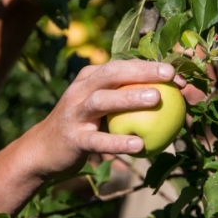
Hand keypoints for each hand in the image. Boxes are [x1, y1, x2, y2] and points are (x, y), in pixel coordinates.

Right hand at [17, 60, 185, 179]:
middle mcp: (79, 91)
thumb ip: (122, 97)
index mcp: (88, 78)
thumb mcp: (98, 106)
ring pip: (102, 101)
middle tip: (169, 75)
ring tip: (156, 99)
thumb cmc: (82, 126)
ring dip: (129, 98)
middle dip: (141, 71)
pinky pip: (98, 140)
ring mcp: (74, 113)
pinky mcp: (73, 138)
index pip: (121, 66)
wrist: (43, 151)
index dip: (148, 66)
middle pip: (111, 74)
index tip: (175, 73)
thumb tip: (165, 96)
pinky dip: (118, 141)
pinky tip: (139, 145)